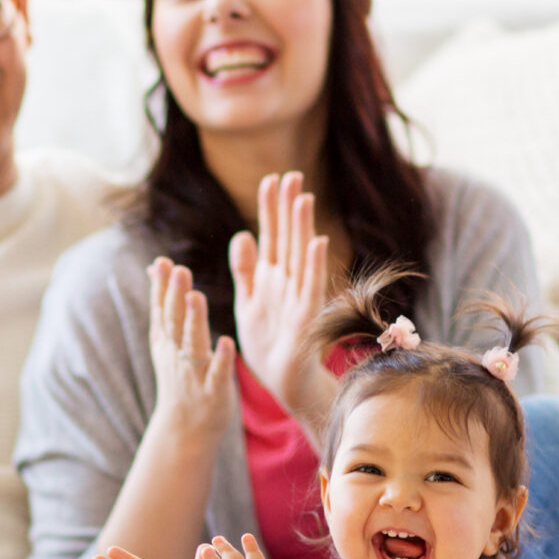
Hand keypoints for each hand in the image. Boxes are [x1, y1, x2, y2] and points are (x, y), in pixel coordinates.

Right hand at [145, 258, 235, 447]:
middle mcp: (176, 356)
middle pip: (175, 323)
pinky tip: (227, 342)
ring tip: (196, 297)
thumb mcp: (166, 340)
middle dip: (175, 297)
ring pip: (193, 344)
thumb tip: (156, 264)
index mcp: (166, 342)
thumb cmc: (181, 376)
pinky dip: (221, 359)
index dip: (162, 288)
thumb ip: (163, 303)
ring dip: (194, 321)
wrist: (185, 429)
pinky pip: (218, 374)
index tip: (163, 263)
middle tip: (179, 271)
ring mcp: (194, 374)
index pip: (162, 311)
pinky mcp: (214, 392)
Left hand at [227, 173, 332, 423]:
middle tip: (291, 175)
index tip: (271, 179)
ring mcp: (299, 298)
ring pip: (300, 256)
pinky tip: (317, 242)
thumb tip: (241, 234)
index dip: (270, 208)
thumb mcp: (248, 301)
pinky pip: (310, 288)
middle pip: (287, 238)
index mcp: (271, 277)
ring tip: (303, 198)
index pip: (271, 235)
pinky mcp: (305, 318)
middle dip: (288, 208)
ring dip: (302, 227)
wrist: (284, 383)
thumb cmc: (269, 344)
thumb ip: (244, 270)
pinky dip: (313, 265)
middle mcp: (287, 282)